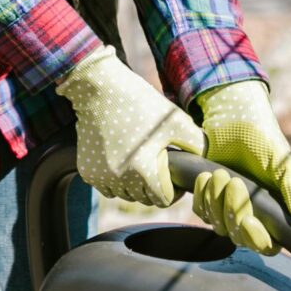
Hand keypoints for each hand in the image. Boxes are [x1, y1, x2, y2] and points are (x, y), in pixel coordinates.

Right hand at [54, 48, 204, 207]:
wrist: (100, 90)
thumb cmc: (141, 104)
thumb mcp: (176, 121)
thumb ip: (196, 144)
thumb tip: (204, 161)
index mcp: (143, 171)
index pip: (163, 200)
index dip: (172, 190)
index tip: (172, 175)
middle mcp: (119, 179)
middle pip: (144, 199)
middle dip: (154, 186)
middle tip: (157, 164)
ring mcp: (101, 177)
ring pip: (124, 195)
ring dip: (134, 185)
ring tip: (139, 160)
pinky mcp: (87, 171)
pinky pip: (107, 187)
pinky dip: (115, 180)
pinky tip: (121, 159)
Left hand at [189, 79, 290, 253]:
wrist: (232, 119)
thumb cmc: (262, 140)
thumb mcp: (281, 163)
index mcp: (274, 212)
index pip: (267, 244)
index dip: (257, 239)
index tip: (249, 220)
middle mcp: (252, 214)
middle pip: (239, 237)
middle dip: (233, 210)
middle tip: (234, 182)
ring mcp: (229, 208)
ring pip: (218, 225)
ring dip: (216, 199)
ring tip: (220, 173)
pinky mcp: (210, 198)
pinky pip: (202, 211)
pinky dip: (202, 196)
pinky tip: (206, 176)